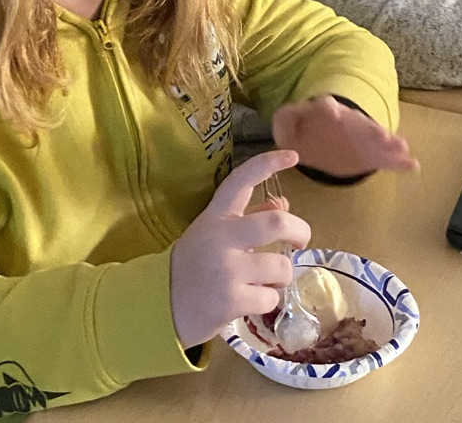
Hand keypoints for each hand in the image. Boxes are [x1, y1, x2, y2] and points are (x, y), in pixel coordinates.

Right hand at [169, 149, 310, 348]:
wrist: (160, 306)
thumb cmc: (195, 265)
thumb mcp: (215, 233)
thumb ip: (249, 218)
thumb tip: (284, 205)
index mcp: (216, 216)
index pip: (241, 180)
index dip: (268, 164)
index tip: (293, 156)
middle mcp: (221, 238)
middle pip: (277, 223)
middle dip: (300, 231)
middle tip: (301, 241)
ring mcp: (227, 270)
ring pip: (280, 267)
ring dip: (281, 277)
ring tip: (267, 282)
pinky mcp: (231, 300)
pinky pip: (270, 298)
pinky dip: (267, 301)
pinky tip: (250, 302)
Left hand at [271, 94, 417, 178]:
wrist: (316, 136)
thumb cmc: (301, 128)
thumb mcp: (287, 122)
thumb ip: (285, 121)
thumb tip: (286, 131)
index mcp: (324, 110)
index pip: (326, 105)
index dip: (328, 108)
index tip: (335, 114)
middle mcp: (348, 121)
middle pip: (361, 123)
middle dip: (372, 130)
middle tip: (383, 137)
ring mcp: (361, 137)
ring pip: (377, 139)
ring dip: (389, 144)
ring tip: (402, 147)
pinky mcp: (369, 154)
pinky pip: (384, 158)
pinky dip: (398, 162)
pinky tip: (412, 165)